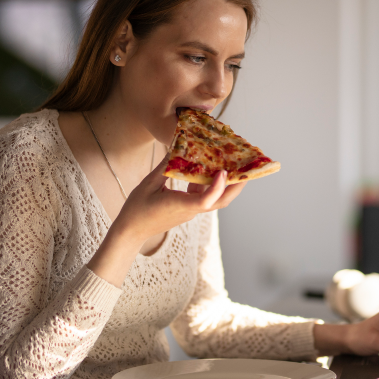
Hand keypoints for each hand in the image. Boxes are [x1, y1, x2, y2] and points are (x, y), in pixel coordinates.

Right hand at [113, 157, 245, 243]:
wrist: (132, 231)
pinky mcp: (189, 209)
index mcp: (180, 206)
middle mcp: (191, 210)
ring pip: (216, 199)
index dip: (218, 187)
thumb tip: (179, 147)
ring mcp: (191, 210)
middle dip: (236, 185)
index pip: (205, 200)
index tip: (224, 172)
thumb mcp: (148, 184)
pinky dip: (213, 183)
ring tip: (235, 165)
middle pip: (220, 201)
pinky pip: (206, 196)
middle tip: (246, 167)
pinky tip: (211, 168)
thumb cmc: (137, 209)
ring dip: (228, 184)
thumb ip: (165, 166)